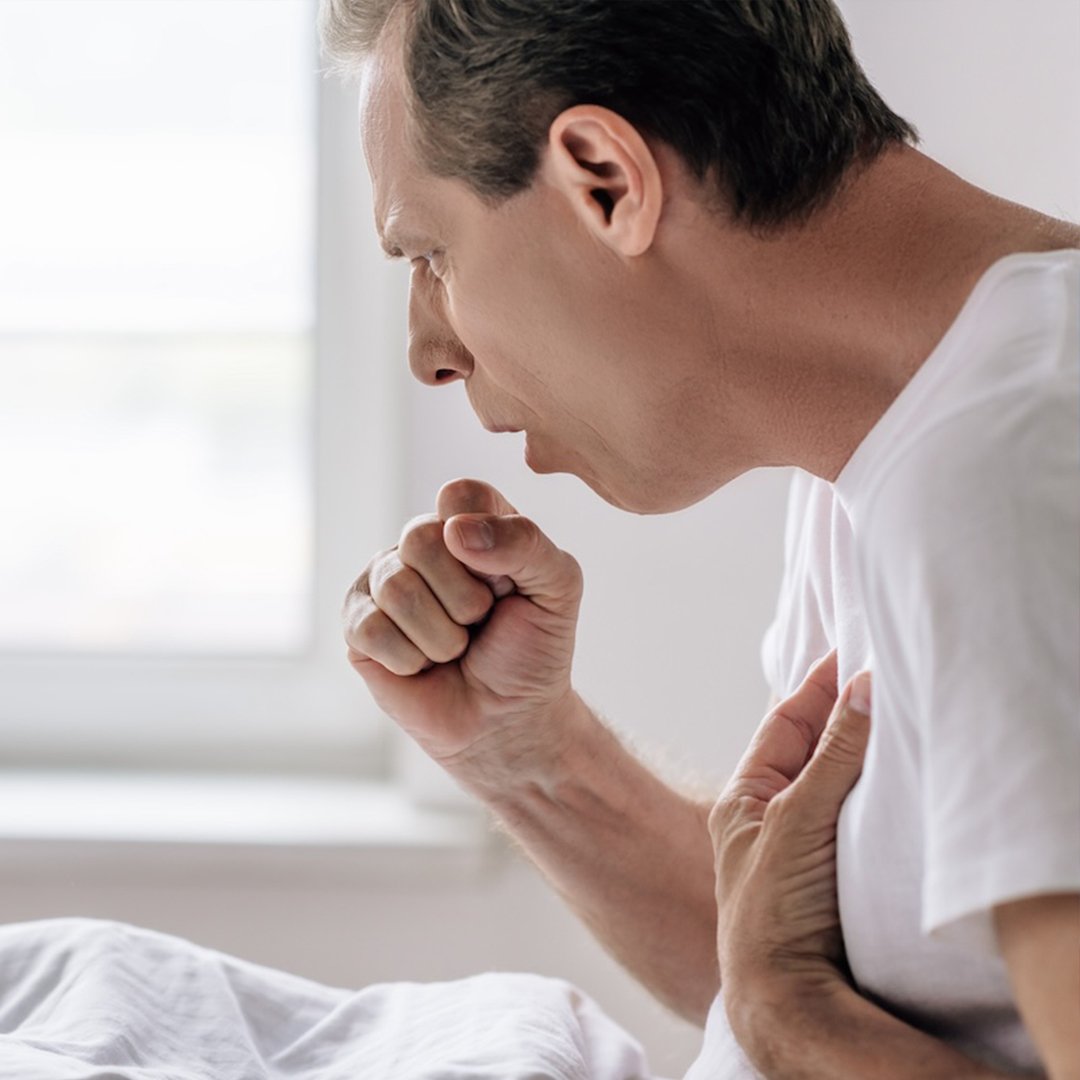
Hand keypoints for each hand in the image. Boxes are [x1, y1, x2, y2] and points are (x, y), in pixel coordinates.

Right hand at [342, 478, 583, 772]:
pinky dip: (412, 660)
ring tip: (456, 648)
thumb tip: (454, 530)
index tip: (508, 582)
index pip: (462, 495)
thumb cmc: (534, 651)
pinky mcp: (358, 627)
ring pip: (397, 589)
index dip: (487, 541)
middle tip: (479, 622)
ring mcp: (384, 582)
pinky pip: (372, 630)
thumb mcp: (558, 588)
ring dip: (442, 637)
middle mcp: (422, 543)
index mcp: (470, 522)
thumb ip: (524, 542)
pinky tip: (423, 666)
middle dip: (464, 598)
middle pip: (419, 538)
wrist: (508, 721)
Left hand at [707, 652, 871, 1051]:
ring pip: (835, 778)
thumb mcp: (799, 819)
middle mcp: (770, 814)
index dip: (818, 686)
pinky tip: (894, 774)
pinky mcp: (834, 868)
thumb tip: (860, 686)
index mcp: (744, 797)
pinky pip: (854, 812)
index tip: (851, 651)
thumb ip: (833, 756)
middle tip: (882, 673)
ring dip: (861, 749)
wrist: (788, 994)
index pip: (785, 722)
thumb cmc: (772, 908)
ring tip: (893, 712)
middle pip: (812, 747)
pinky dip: (873, 788)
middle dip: (843, 712)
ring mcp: (802, 841)